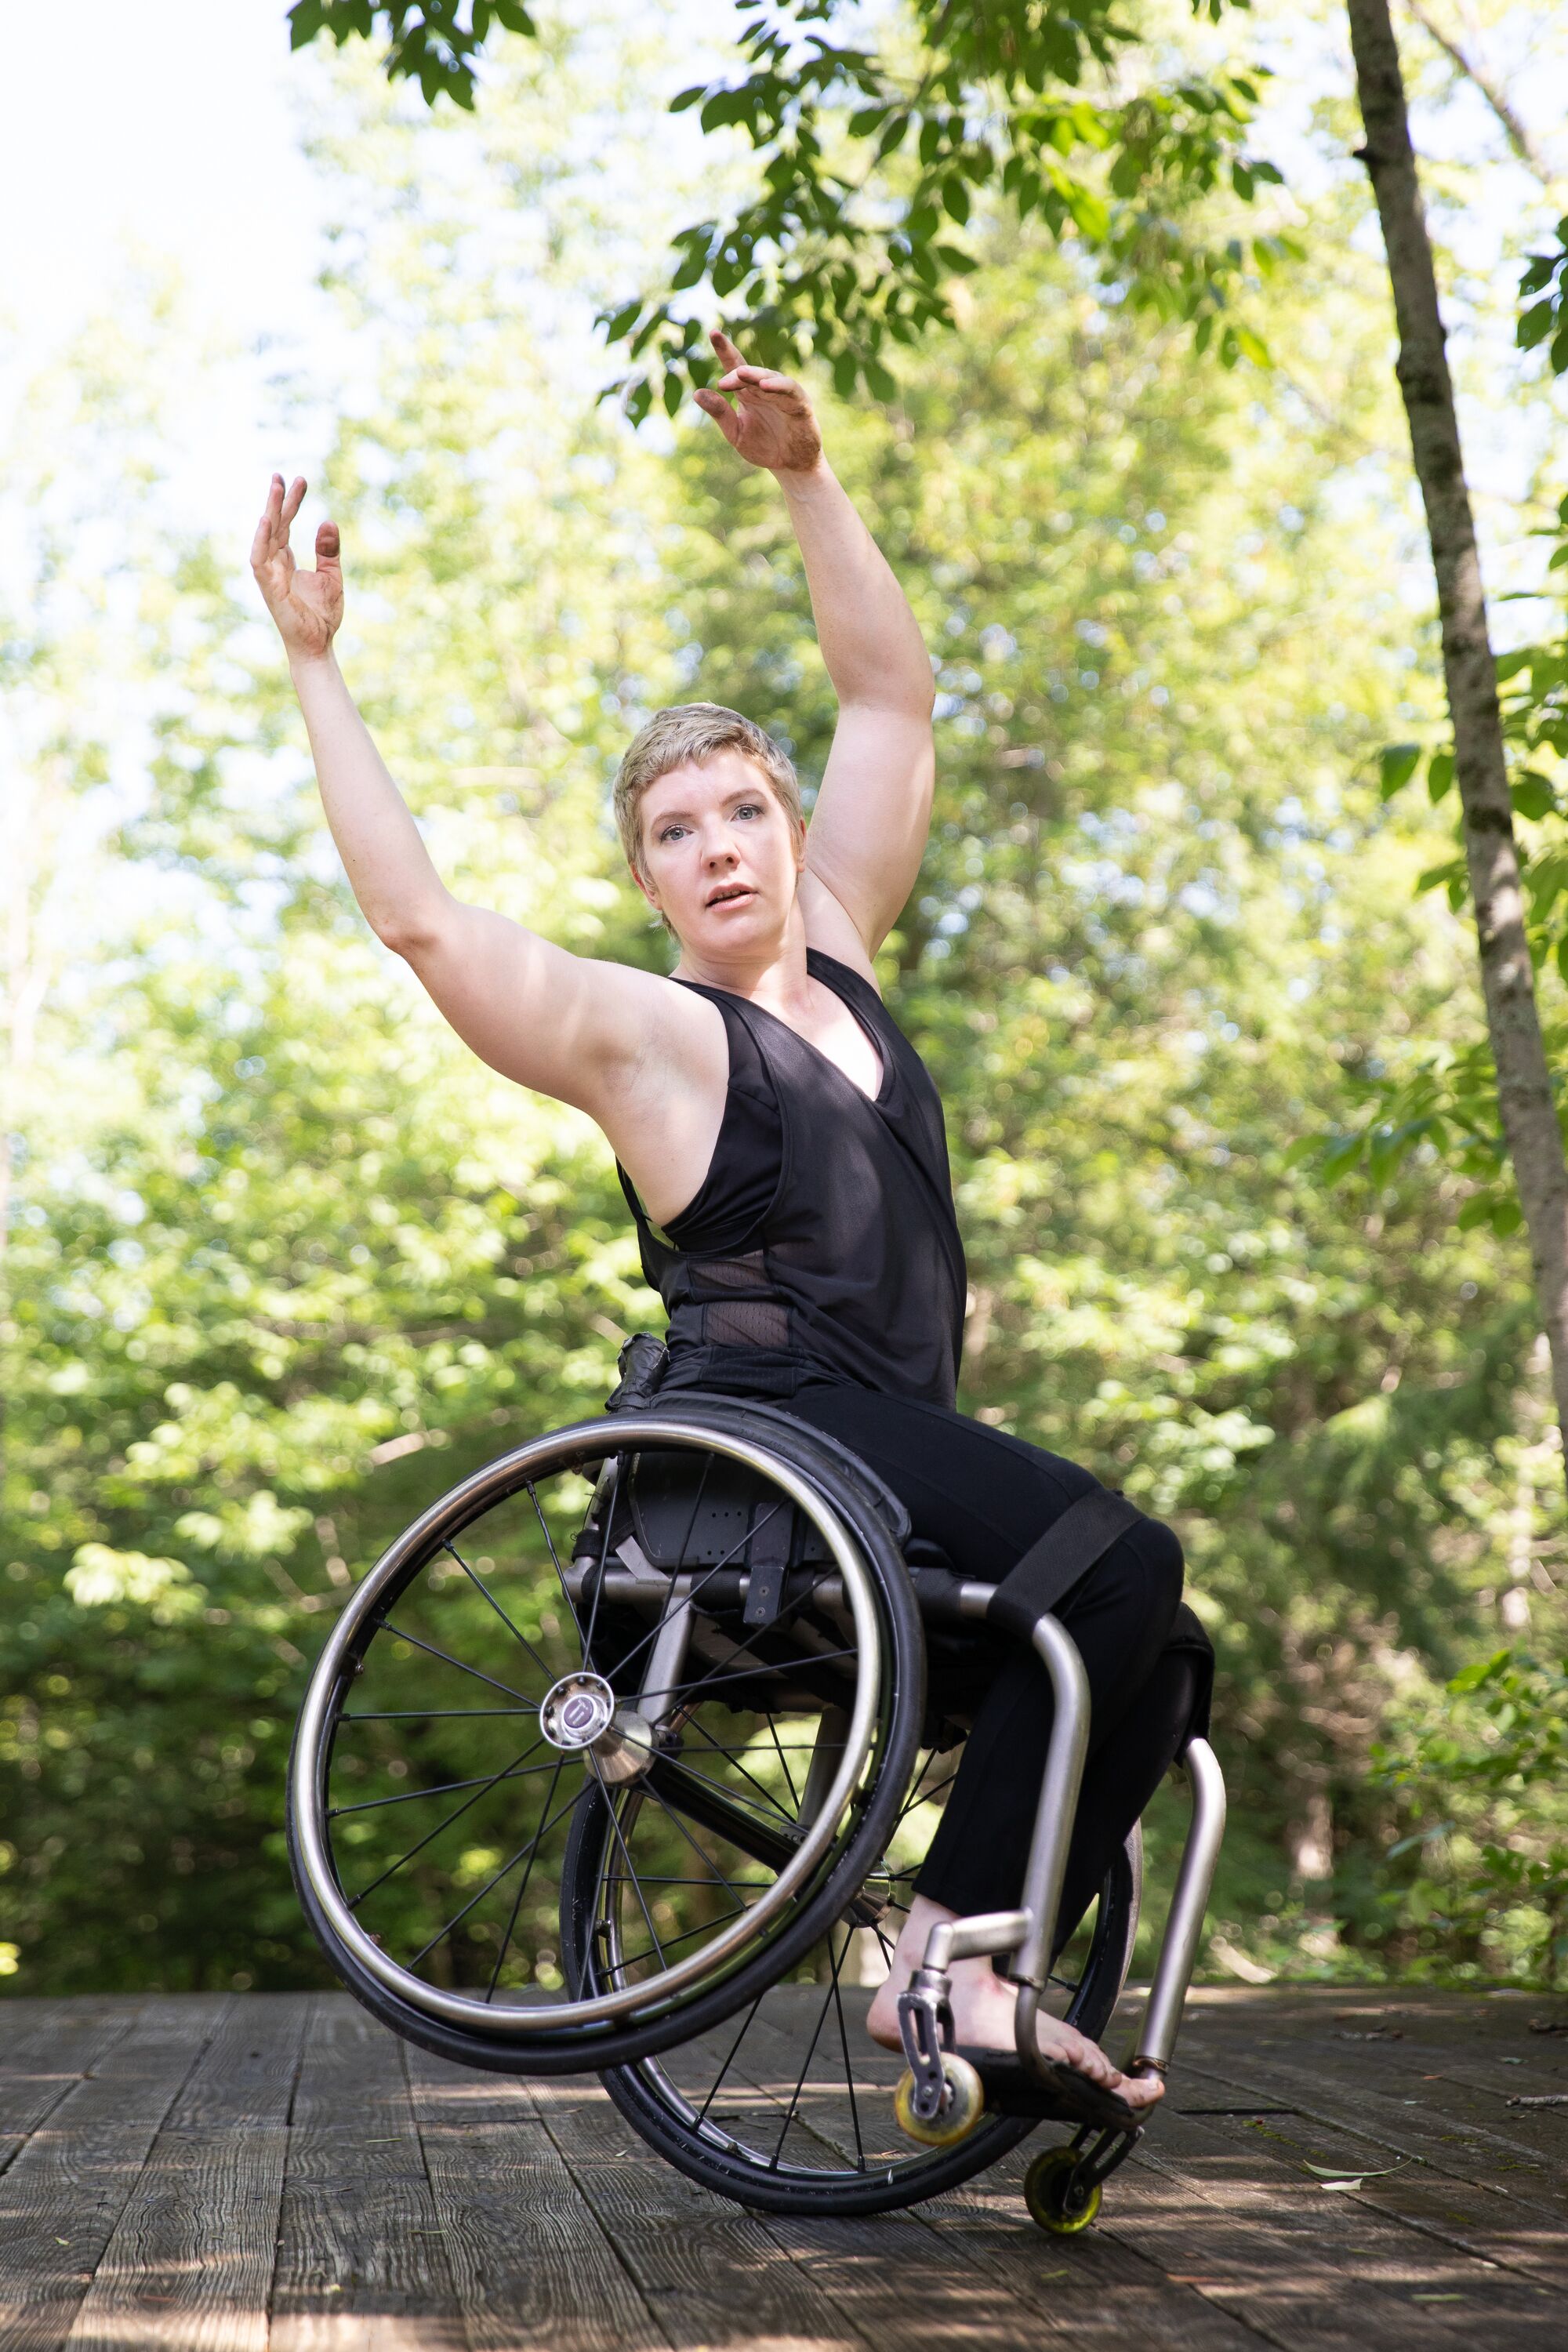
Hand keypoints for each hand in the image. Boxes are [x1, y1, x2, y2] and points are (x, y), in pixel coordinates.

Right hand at [250, 475, 343, 664]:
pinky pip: (260, 560)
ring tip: (276, 488)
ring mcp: (269, 576)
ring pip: (266, 537)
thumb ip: (329, 550)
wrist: (319, 645)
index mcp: (286, 562)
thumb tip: (328, 521)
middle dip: (278, 500)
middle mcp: (274, 565)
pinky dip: (261, 540)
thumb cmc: (322, 616)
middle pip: (275, 526)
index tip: (300, 481)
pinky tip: (267, 521)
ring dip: (270, 512)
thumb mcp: (332, 577)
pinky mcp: (270, 588)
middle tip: (283, 475)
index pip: (286, 525)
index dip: (291, 503)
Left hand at [693, 328, 823, 474]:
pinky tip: (764, 387)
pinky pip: (790, 390)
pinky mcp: (800, 404)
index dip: (725, 350)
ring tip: (741, 374)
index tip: (713, 333)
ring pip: (769, 378)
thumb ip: (720, 413)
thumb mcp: (736, 432)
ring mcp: (784, 394)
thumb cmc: (765, 446)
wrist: (791, 465)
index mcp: (748, 392)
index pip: (735, 366)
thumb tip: (696, 393)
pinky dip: (778, 386)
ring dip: (756, 375)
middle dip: (738, 371)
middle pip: (750, 372)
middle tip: (723, 381)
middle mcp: (765, 388)